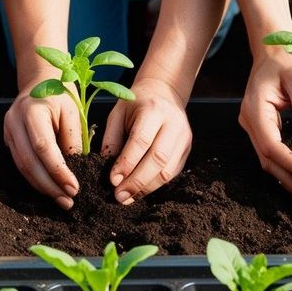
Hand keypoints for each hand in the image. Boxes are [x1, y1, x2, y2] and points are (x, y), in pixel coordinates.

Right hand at [4, 89, 81, 209]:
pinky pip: (21, 164)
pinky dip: (36, 179)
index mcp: (31, 111)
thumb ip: (73, 140)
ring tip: (62, 200)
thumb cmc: (61, 94)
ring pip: (22, 167)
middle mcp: (14, 122)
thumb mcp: (73, 112)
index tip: (74, 188)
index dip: (58, 171)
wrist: (39, 80)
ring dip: (42, 187)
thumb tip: (76, 171)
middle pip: (29, 162)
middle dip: (49, 186)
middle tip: (68, 201)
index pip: (43, 148)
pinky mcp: (8, 140)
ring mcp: (7, 131)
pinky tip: (50, 188)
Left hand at [102, 78, 191, 204]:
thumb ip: (111, 139)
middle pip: (158, 159)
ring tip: (127, 197)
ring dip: (146, 188)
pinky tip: (139, 191)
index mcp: (153, 110)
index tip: (113, 180)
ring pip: (168, 170)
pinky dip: (155, 185)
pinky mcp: (186, 148)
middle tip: (119, 196)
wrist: (163, 92)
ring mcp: (184, 137)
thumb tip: (105, 167)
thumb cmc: (135, 104)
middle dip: (137, 181)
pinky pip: (172, 173)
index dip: (127, 163)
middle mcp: (173, 123)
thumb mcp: (117, 114)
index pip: (141, 141)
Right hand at [239, 50, 291, 204]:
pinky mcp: (260, 127)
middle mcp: (249, 121)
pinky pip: (270, 152)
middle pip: (265, 158)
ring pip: (266, 159)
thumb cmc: (287, 59)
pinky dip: (284, 167)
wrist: (272, 50)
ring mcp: (252, 125)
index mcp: (256, 109)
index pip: (270, 144)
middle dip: (287, 179)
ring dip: (285, 178)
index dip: (289, 163)